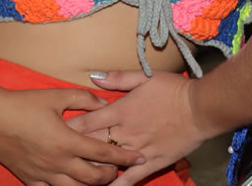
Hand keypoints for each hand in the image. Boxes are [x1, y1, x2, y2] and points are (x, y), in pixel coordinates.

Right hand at [0, 86, 143, 185]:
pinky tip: (71, 184)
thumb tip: (105, 103)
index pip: (103, 153)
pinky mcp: (29, 179)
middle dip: (111, 176)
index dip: (124, 158)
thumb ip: (84, 99)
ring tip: (99, 178)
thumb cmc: (23, 104)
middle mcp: (57, 163)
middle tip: (118, 170)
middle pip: (93, 179)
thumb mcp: (56, 95)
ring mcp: (42, 174)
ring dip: (90, 185)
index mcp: (67, 141)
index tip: (139, 158)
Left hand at [65, 71, 209, 185]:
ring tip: (72, 175)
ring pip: (106, 164)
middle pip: (90, 144)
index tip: (51, 132)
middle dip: (71, 151)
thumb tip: (93, 76)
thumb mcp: (144, 77)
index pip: (85, 122)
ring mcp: (136, 150)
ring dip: (89, 170)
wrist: (200, 108)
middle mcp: (124, 132)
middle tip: (54, 156)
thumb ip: (117, 78)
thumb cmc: (173, 90)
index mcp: (119, 110)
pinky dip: (115, 185)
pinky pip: (129, 178)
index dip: (67, 128)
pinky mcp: (150, 162)